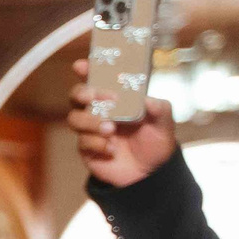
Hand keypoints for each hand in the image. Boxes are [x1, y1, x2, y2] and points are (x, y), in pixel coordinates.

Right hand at [67, 56, 177, 188]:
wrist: (150, 173)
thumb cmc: (155, 141)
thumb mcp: (164, 123)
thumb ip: (160, 108)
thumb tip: (147, 99)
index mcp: (116, 98)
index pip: (97, 79)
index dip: (86, 70)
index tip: (81, 65)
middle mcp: (99, 111)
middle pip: (76, 96)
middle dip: (83, 93)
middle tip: (96, 97)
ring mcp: (90, 130)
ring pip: (74, 118)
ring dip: (90, 121)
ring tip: (110, 129)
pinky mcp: (87, 149)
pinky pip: (82, 142)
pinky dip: (97, 144)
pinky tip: (112, 149)